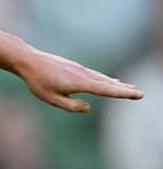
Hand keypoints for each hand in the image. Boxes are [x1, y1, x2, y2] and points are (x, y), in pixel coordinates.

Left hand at [18, 49, 143, 112]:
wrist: (28, 60)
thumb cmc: (37, 82)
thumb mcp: (51, 99)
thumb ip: (71, 106)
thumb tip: (88, 108)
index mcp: (79, 83)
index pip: (106, 89)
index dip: (122, 93)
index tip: (138, 94)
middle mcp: (83, 74)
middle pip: (108, 83)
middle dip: (124, 89)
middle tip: (140, 94)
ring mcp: (79, 69)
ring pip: (102, 78)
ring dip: (116, 83)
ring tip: (128, 88)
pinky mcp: (75, 67)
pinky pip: (94, 75)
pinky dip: (105, 79)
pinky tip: (108, 81)